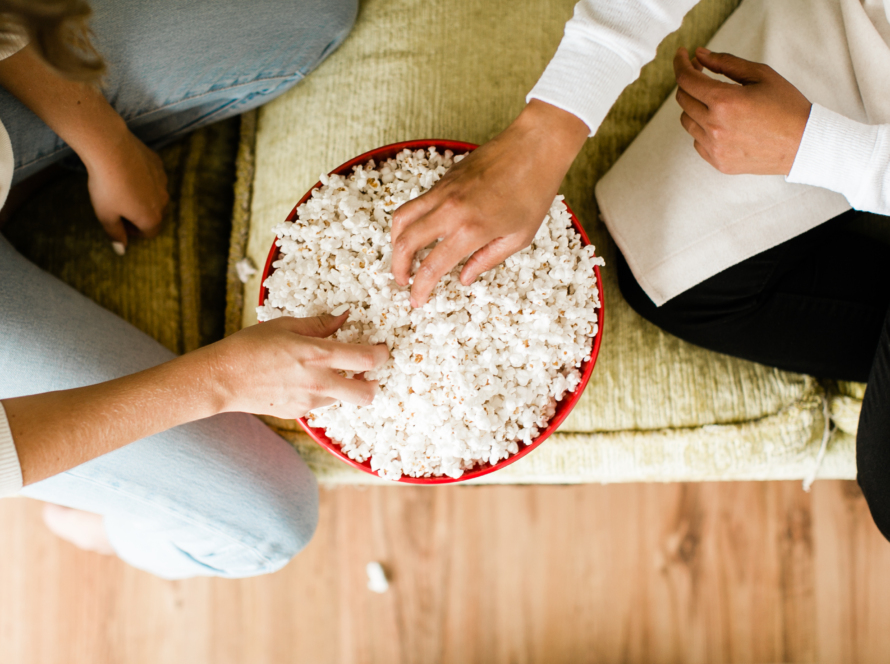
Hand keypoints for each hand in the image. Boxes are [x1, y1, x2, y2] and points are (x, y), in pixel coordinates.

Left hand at [83, 125, 168, 249]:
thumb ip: (115, 234)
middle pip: (155, 215)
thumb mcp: (105, 215)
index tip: (118, 222)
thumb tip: (121, 250)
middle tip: (119, 207)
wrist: (110, 149)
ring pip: (155, 196)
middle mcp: (163, 202)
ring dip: (143, 197)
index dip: (133, 231)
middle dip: (140, 215)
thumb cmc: (106, 186)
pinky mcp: (159, 165)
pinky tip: (126, 172)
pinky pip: (153, 178)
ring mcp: (163, 182)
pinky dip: (143, 179)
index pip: (149, 233)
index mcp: (152, 218)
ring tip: (122, 188)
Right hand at [209, 312, 389, 418]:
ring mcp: (309, 402)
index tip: (382, 349)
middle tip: (369, 374)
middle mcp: (318, 382)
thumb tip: (343, 318)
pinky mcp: (298, 413)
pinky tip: (301, 382)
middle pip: (365, 394)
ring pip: (342, 399)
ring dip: (342, 387)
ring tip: (326, 373)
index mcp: (318, 355)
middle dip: (374, 384)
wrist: (222, 379)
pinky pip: (319, 404)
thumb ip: (319, 324)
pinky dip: (320, 393)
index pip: (366, 359)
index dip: (382, 354)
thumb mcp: (286, 326)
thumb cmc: (250, 346)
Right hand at [390, 100, 588, 306]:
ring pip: (402, 218)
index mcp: (471, 230)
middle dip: (398, 268)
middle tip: (403, 281)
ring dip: (396, 242)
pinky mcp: (444, 179)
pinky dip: (409, 221)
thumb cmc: (534, 191)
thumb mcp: (518, 237)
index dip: (419, 288)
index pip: (431, 267)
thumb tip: (463, 278)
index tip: (416, 301)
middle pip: (405, 243)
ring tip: (403, 257)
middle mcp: (450, 210)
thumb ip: (486, 260)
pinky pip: (416, 203)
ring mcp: (443, 192)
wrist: (534, 147)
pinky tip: (421, 232)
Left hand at [673, 47, 811, 175]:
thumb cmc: (786, 106)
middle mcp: (714, 126)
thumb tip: (700, 55)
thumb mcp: (761, 75)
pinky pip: (697, 141)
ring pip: (687, 121)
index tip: (681, 55)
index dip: (680, 63)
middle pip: (683, 99)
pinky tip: (723, 123)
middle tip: (702, 74)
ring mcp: (714, 147)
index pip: (687, 80)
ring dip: (694, 106)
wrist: (803, 144)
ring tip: (716, 101)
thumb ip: (726, 63)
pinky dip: (703, 128)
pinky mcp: (718, 162)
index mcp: (725, 102)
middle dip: (690, 82)